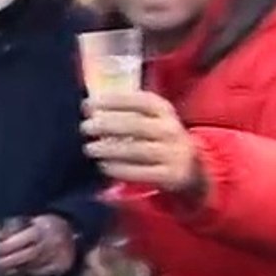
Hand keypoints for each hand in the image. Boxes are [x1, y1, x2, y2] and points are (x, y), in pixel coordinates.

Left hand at [0, 215, 76, 275]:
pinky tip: (18, 270)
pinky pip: (42, 273)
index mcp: (43, 228)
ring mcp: (59, 256)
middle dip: (9, 261)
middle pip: (29, 255)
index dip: (8, 245)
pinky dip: (28, 272)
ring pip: (34, 266)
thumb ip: (12, 229)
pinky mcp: (62, 267)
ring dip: (16, 268)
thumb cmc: (44, 225)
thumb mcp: (30, 221)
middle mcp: (52, 243)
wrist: (73, 232)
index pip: (24, 238)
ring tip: (2, 269)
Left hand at [81, 92, 202, 194]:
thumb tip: (89, 107)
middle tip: (85, 127)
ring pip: (137, 149)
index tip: (88, 104)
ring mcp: (173, 153)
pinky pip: (141, 172)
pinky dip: (119, 169)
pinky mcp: (171, 175)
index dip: (112, 101)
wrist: (190, 166)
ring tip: (89, 148)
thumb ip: (126, 111)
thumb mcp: (150, 119)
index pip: (139, 100)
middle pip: (135, 125)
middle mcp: (171, 129)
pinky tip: (103, 165)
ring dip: (109, 149)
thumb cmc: (156, 137)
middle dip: (107, 124)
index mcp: (164, 110)